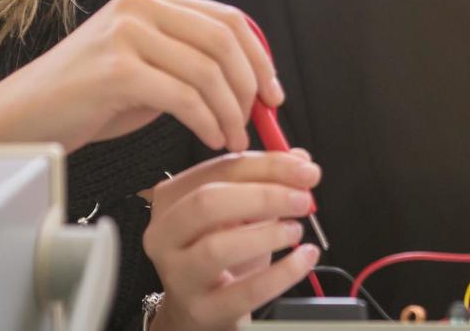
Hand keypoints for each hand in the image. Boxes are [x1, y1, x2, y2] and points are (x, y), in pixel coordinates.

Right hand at [0, 0, 283, 152]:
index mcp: (151, 0)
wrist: (24, 116)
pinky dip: (206, 121)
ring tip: (231, 138)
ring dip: (229, 112)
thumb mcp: (144, 67)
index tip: (273, 93)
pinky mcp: (117, 70)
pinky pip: (183, 96)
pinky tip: (208, 139)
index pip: (227, 18)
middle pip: (224, 40)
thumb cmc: (87, 98)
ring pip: (207, 71)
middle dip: (250, 86)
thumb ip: (186, 61)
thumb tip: (248, 83)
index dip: (259, 57)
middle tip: (256, 121)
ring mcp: (127, 34)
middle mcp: (140, 6)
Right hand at [145, 150, 322, 330]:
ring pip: (218, 247)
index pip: (219, 169)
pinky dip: (283, 273)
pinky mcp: (201, 309)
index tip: (304, 168)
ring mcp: (179, 274)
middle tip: (302, 199)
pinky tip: (304, 258)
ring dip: (267, 234)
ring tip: (295, 230)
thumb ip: (266, 181)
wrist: (198, 308)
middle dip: (263, 196)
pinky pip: (245, 291)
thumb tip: (300, 161)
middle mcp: (165, 234)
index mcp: (172, 197)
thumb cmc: (220, 250)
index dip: (267, 165)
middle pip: (209, 202)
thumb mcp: (239, 211)